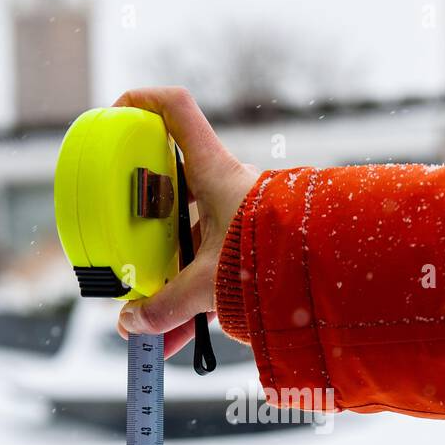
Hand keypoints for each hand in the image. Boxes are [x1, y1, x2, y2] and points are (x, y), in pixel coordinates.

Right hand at [112, 87, 258, 356]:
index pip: (175, 111)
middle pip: (173, 189)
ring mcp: (239, 218)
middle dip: (145, 226)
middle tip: (124, 249)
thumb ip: (166, 304)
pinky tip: (180, 341)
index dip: (142, 103)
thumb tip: (133, 324)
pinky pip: (214, 270)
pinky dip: (194, 301)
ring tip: (150, 324)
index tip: (117, 116)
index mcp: (212, 172)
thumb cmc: (272, 258)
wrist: (328, 275)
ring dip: (170, 279)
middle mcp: (225, 187)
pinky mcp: (253, 249)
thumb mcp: (207, 282)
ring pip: (193, 241)